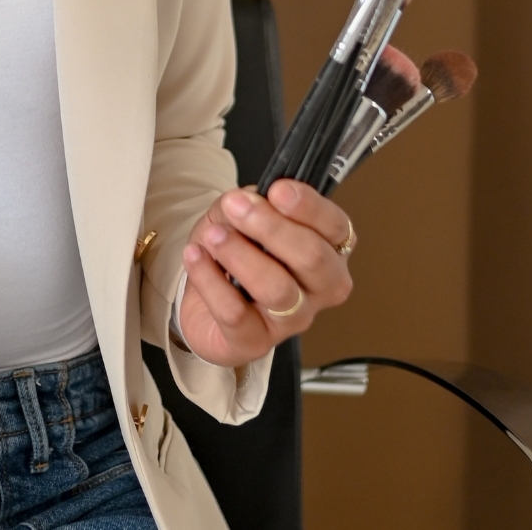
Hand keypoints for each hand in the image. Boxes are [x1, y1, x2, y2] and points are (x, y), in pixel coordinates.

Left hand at [177, 180, 353, 368]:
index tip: (278, 190)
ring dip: (240, 255)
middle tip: (236, 206)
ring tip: (214, 235)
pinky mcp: (255, 342)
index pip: (336, 227)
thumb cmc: (236, 249)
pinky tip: (195, 256)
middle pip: (312, 259)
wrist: (204, 297)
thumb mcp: (241, 213)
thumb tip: (248, 200)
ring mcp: (291, 320)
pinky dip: (209, 279)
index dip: (310, 207)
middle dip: (271, 227)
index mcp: (327, 249)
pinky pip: (235, 313)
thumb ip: (250, 202)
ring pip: (277, 289)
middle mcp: (319, 288)